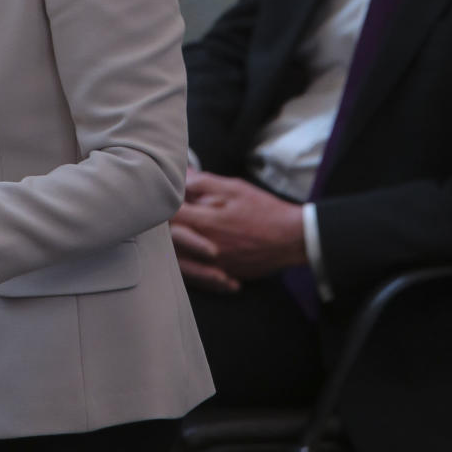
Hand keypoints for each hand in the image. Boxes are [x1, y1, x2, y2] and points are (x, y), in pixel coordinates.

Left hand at [170, 169, 306, 286]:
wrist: (293, 238)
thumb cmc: (265, 211)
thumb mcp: (235, 188)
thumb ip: (204, 183)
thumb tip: (182, 175)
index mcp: (206, 222)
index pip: (169, 216)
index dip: (160, 205)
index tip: (158, 198)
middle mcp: (206, 247)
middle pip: (170, 242)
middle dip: (163, 229)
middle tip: (160, 218)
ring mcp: (215, 264)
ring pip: (181, 262)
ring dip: (174, 249)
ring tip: (171, 240)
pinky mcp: (225, 274)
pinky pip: (199, 276)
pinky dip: (192, 267)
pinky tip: (191, 258)